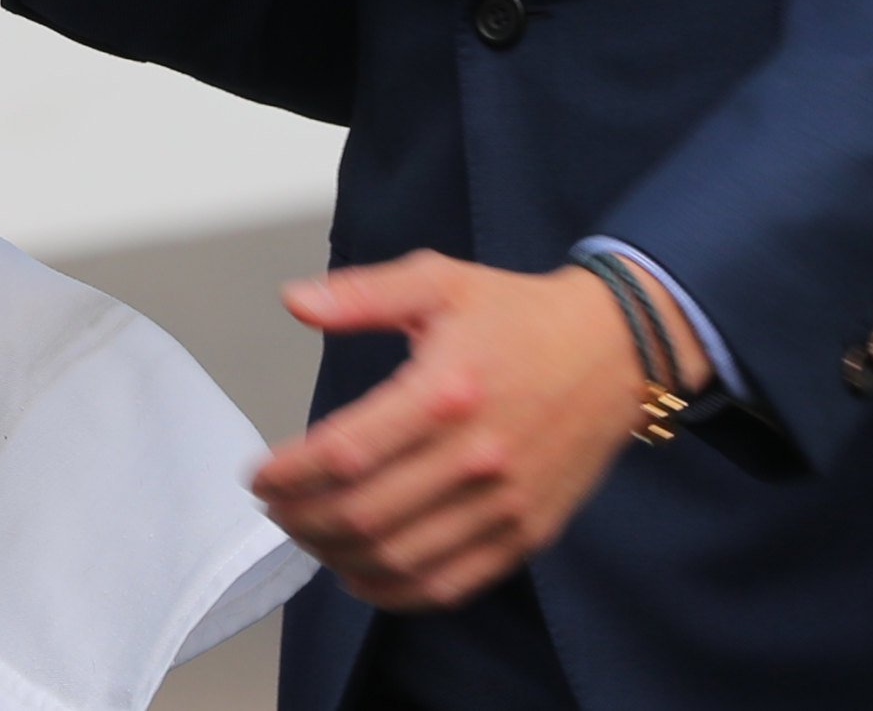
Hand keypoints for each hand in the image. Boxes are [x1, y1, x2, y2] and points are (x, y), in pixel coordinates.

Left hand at [252, 255, 693, 609]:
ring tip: (306, 533)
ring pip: (399, 557)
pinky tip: (358, 571)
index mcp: (446, 389)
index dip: (288, 473)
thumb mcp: (438, 281)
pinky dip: (393, 590)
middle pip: (363, 514)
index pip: (344, 452)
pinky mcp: (526, 533)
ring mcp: (504, 503)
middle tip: (274, 507)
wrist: (615, 351)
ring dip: (336, 555)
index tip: (258, 475)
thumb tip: (294, 301)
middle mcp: (476, 455)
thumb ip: (361, 295)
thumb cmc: (519, 316)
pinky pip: (449, 584)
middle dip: (300, 518)